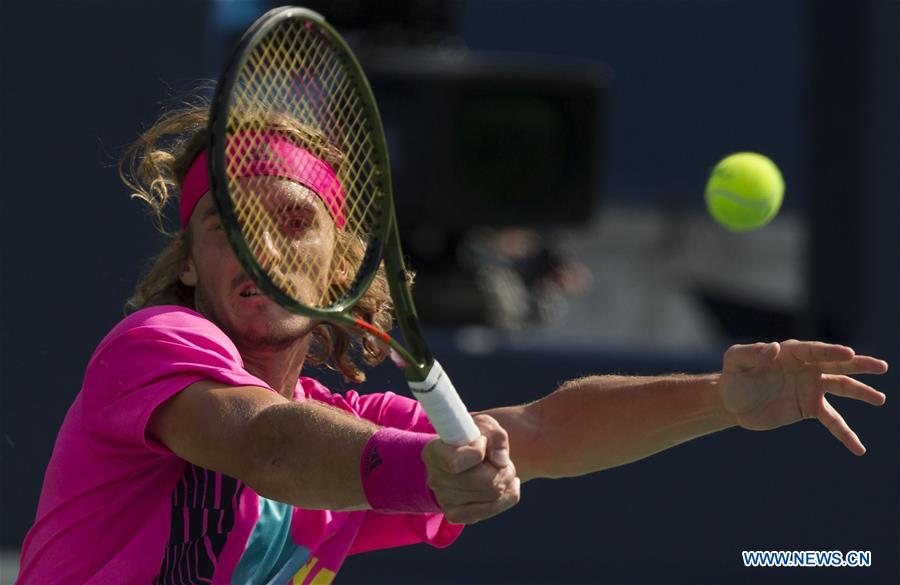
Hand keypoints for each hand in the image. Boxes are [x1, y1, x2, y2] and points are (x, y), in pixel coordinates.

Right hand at [422, 414, 520, 523]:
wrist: (466, 458)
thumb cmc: (473, 437)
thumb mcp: (484, 425)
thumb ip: (495, 435)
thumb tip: (501, 461)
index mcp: (433, 453)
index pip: (456, 462)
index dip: (478, 451)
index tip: (482, 442)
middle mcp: (434, 479)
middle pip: (483, 481)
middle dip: (503, 469)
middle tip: (502, 460)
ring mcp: (444, 500)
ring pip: (492, 495)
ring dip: (506, 480)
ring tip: (502, 469)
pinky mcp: (456, 515)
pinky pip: (493, 509)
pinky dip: (508, 497)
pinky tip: (508, 485)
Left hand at [719, 340, 887, 454]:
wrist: (732, 402)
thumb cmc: (734, 376)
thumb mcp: (735, 361)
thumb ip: (752, 353)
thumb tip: (773, 348)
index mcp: (790, 353)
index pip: (814, 350)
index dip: (831, 351)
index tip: (849, 353)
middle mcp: (806, 368)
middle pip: (837, 364)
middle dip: (859, 364)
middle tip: (881, 366)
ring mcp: (810, 388)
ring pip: (841, 388)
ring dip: (861, 393)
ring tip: (880, 399)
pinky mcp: (809, 408)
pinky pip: (832, 421)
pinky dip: (845, 434)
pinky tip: (859, 448)